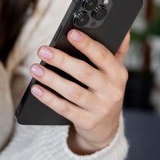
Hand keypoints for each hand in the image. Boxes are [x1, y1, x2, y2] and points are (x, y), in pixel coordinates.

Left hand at [29, 29, 129, 154]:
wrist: (106, 128)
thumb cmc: (106, 91)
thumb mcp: (114, 72)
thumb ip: (117, 51)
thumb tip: (124, 30)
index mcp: (118, 73)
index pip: (102, 55)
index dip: (87, 44)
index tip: (70, 33)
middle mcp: (111, 91)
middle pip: (84, 73)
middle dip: (62, 60)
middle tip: (43, 50)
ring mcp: (100, 108)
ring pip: (72, 91)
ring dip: (51, 79)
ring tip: (35, 68)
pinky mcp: (87, 122)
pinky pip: (65, 109)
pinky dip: (49, 99)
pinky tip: (36, 89)